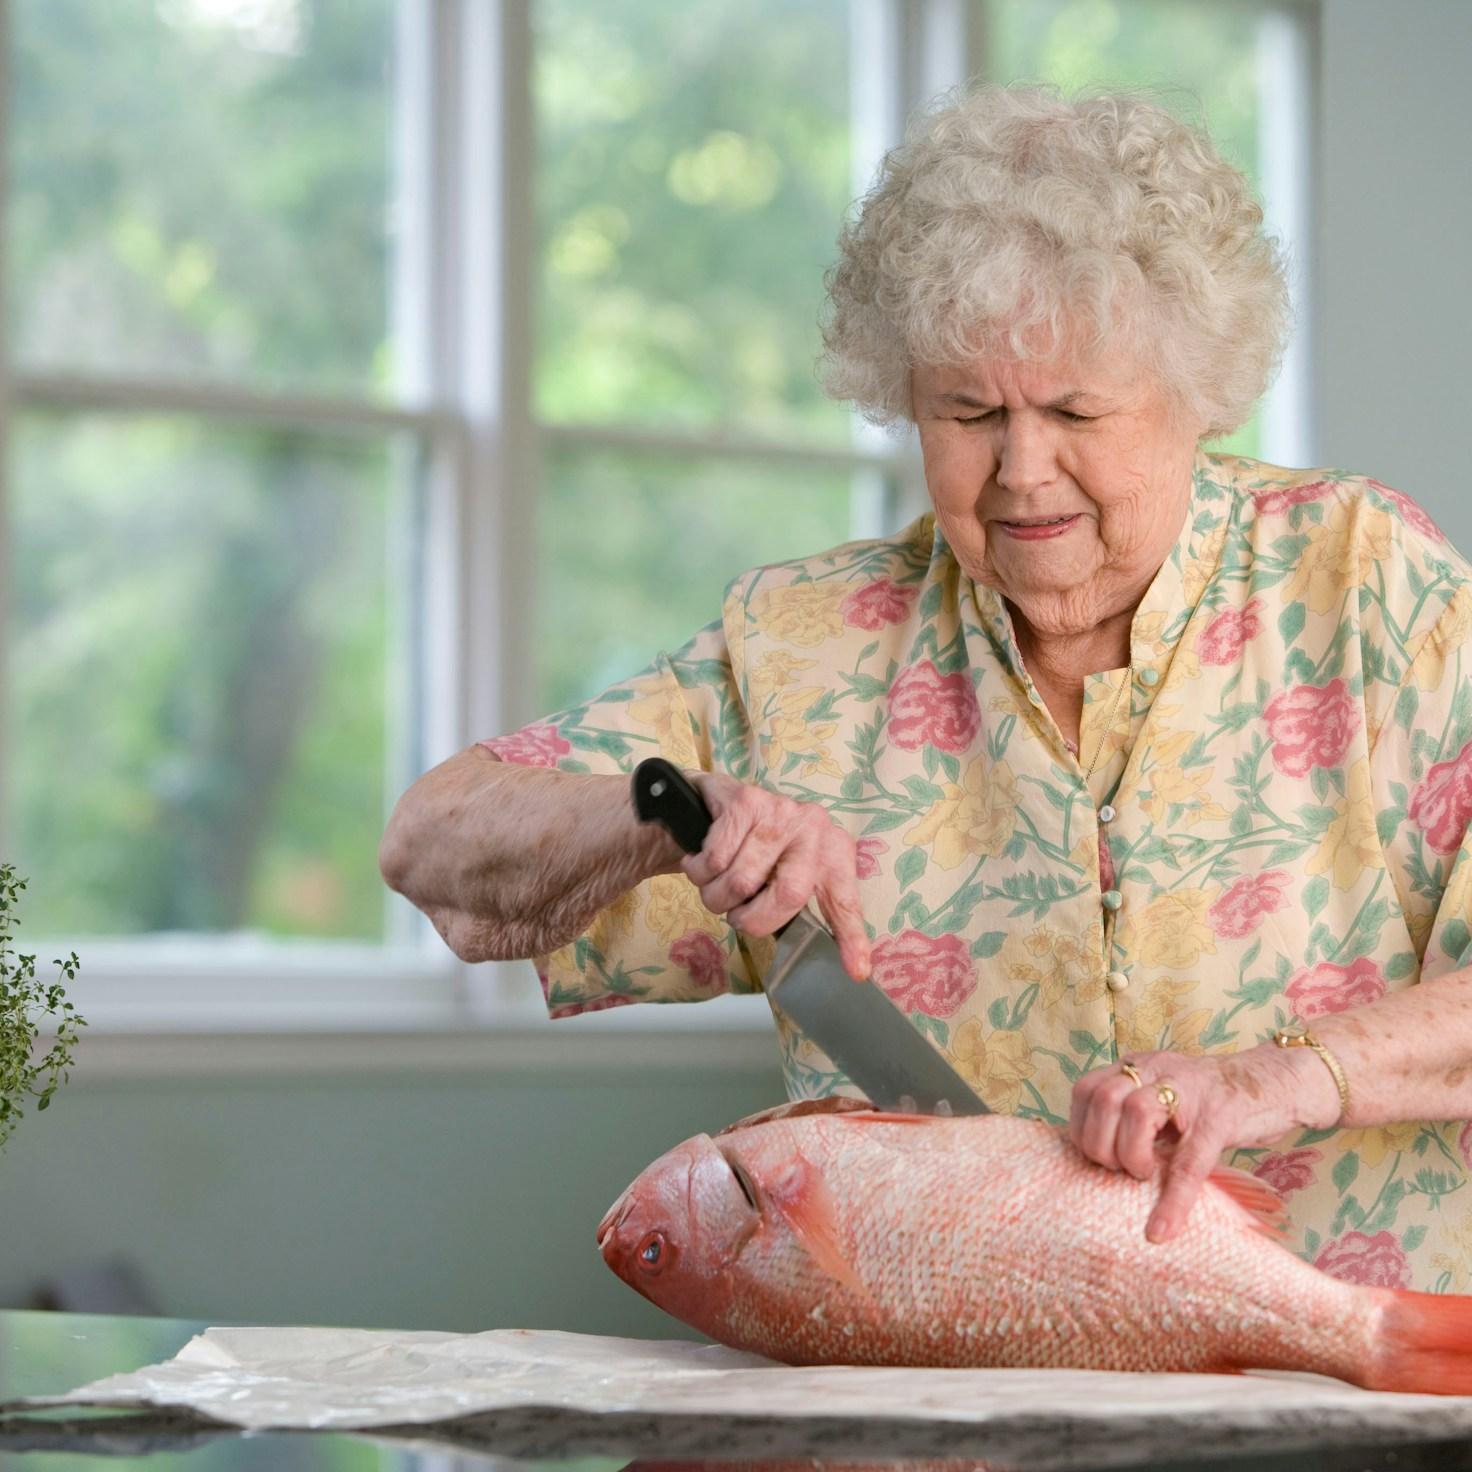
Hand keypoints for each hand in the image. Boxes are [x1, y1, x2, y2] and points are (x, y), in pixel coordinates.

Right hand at [678, 772, 870, 980]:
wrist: (711, 798)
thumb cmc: (751, 846)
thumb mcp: (782, 870)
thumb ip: (797, 904)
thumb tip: (825, 957)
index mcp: (830, 850)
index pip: (844, 898)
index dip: (851, 937)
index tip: (857, 970)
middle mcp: (814, 827)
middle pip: (789, 895)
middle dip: (751, 919)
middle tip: (735, 916)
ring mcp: (781, 811)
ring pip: (741, 881)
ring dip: (715, 896)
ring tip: (714, 884)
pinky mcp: (745, 801)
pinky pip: (715, 861)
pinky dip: (698, 872)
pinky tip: (700, 861)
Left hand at [1068, 1045, 1339, 1241]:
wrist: (1277, 1082)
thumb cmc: (1213, 1102)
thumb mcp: (1165, 1100)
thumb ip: (1133, 1116)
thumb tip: (1099, 1158)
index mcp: (1139, 1067)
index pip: (1086, 1089)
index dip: (1080, 1127)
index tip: (1094, 1156)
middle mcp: (1158, 1069)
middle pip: (1103, 1097)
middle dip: (1099, 1144)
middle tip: (1119, 1169)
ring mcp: (1189, 1090)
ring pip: (1135, 1113)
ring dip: (1129, 1156)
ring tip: (1143, 1175)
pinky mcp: (1220, 1118)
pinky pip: (1189, 1162)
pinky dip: (1172, 1200)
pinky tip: (1162, 1229)